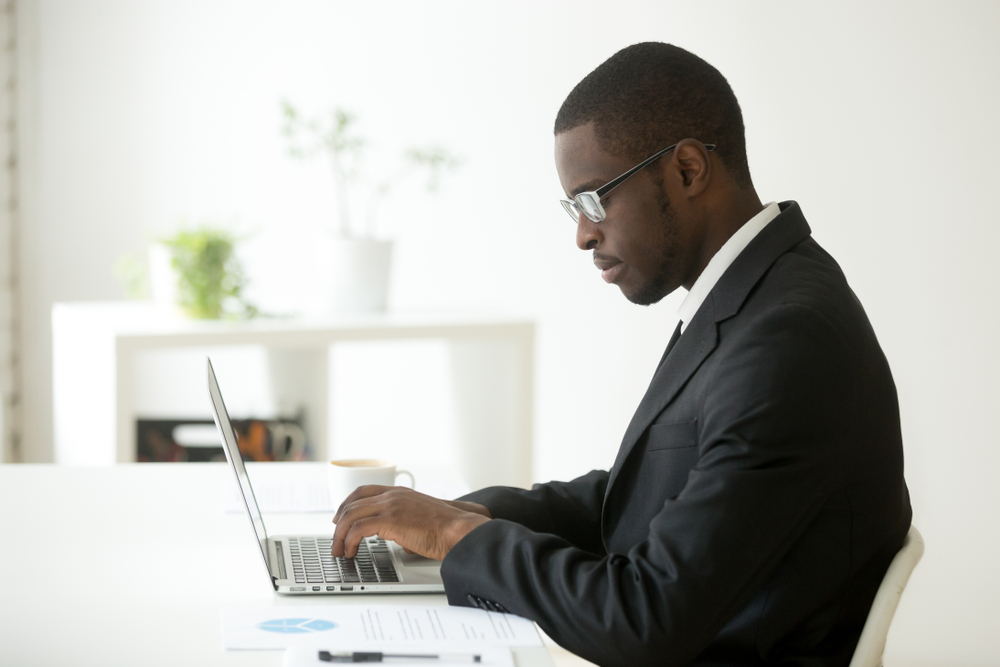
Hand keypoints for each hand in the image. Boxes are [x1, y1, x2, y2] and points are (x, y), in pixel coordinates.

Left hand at [331, 485, 491, 560]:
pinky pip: (358, 529)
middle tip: (336, 540)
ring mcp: (390, 505)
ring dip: (340, 536)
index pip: (363, 491)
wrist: (457, 529)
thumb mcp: (421, 521)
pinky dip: (349, 541)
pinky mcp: (390, 520)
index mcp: (399, 493)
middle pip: (352, 503)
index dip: (347, 504)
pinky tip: (352, 551)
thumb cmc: (445, 529)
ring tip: (340, 551)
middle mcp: (392, 495)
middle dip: (338, 523)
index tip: (339, 518)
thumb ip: (408, 527)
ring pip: (350, 516)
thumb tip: (404, 543)